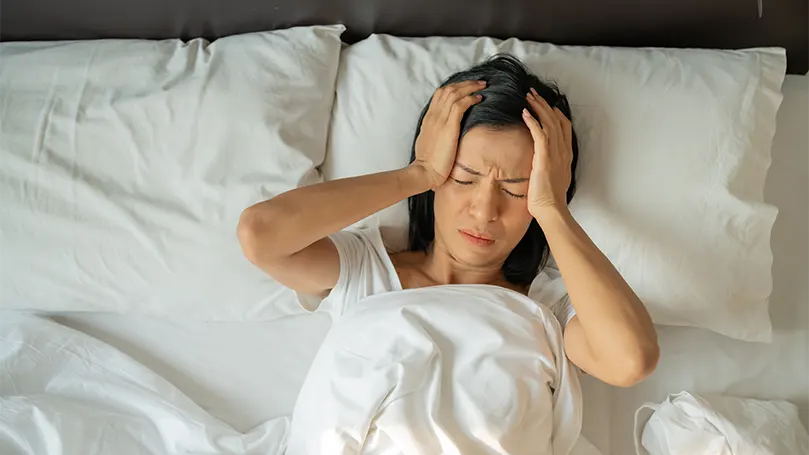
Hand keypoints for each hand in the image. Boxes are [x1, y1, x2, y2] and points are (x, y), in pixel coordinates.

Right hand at [411, 80, 485, 189]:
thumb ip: (437, 132)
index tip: (467, 88)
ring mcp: (440, 120)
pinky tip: (479, 98)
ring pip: (454, 93)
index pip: (440, 94)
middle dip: (465, 83)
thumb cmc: (428, 163)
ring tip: (482, 86)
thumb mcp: (430, 142)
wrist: (424, 172)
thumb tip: (447, 131)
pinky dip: (471, 98)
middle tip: (479, 82)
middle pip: (448, 89)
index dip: (455, 88)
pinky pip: (460, 105)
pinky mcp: (448, 126)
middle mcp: (433, 115)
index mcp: (429, 118)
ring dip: (470, 87)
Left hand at [522, 87, 573, 219]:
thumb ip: (549, 166)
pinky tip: (525, 112)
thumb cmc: (548, 199)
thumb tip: (541, 162)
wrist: (551, 210)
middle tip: (533, 93)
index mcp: (565, 155)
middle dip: (545, 104)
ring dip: (538, 107)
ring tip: (528, 96)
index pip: (564, 127)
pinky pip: (540, 134)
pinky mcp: (544, 158)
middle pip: (556, 120)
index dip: (556, 113)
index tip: (547, 104)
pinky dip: (533, 121)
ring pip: (549, 122)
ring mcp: (555, 154)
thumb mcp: (552, 178)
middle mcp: (563, 151)